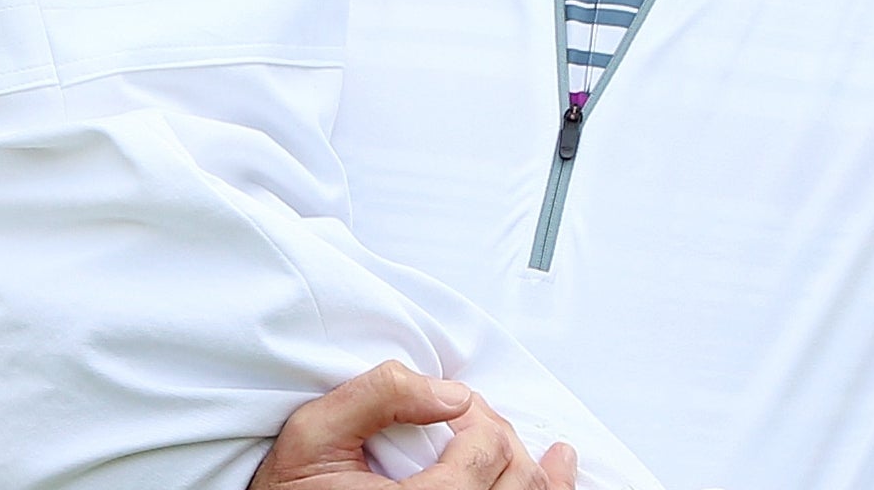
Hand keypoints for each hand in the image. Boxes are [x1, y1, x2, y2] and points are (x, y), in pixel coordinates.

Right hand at [247, 362, 577, 489]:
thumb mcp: (314, 432)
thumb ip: (379, 396)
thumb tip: (452, 394)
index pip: (482, 461)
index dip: (482, 422)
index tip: (463, 410)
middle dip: (509, 445)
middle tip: (487, 424)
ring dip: (543, 484)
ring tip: (558, 459)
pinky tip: (551, 485)